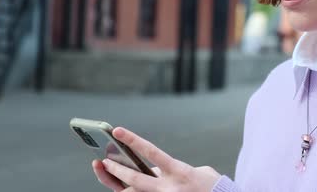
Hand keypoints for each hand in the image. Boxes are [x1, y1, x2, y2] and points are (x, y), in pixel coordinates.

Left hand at [92, 127, 220, 191]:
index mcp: (179, 172)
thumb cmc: (212, 187)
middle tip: (103, 161)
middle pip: (135, 178)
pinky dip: (131, 191)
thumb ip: (175, 168)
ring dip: (118, 185)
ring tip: (107, 174)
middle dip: (116, 170)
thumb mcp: (199, 171)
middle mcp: (169, 188)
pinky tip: (122, 186)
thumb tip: (156, 169)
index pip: (151, 152)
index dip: (133, 140)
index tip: (117, 131)